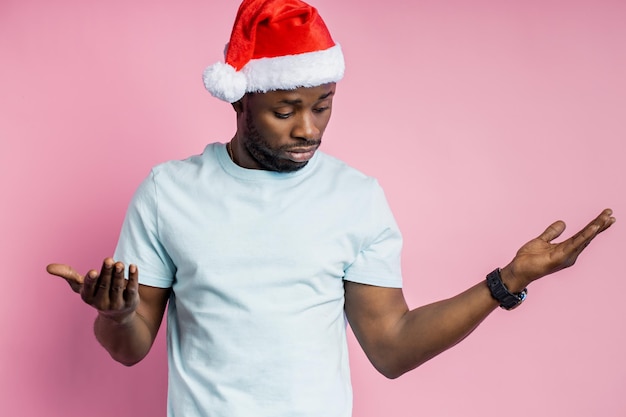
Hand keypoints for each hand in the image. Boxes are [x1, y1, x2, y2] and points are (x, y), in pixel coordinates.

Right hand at [47, 258, 139, 323]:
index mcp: (88, 297)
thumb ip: (68, 275)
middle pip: (105, 286)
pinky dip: (133, 277)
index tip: (93, 271)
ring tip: (120, 263)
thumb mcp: (81, 286)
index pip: (89, 289)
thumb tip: (48, 267)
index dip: (91, 281)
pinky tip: (133, 266)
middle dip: (107, 273)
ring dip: (119, 275)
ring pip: (118, 287)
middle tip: (109, 260)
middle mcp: (102, 303)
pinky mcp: (130, 301)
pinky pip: (132, 288)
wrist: (117, 314)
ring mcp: (117, 303)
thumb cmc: (96, 294)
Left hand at [501, 208, 615, 290]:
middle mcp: (570, 253)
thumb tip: (563, 223)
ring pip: (583, 238)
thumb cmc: (529, 259)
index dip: (594, 226)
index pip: (583, 235)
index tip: (605, 216)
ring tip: (606, 218)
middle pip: (587, 236)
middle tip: (610, 213)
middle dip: (599, 225)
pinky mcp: (560, 257)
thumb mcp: (541, 241)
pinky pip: (574, 244)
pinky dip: (584, 236)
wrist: (518, 270)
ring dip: (595, 228)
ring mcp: (566, 255)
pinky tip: (592, 228)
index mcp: (566, 248)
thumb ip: (552, 232)